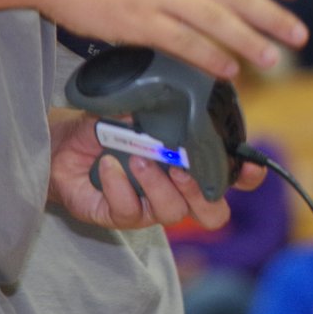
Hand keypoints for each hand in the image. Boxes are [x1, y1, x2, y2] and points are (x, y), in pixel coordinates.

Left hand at [46, 109, 264, 230]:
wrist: (62, 144)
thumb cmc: (106, 126)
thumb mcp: (136, 108)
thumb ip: (158, 107)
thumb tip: (173, 97)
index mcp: (191, 164)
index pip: (233, 177)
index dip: (248, 176)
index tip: (251, 164)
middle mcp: (178, 190)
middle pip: (213, 213)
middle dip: (204, 194)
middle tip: (183, 169)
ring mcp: (150, 207)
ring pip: (173, 212)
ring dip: (158, 184)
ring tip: (139, 159)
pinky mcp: (119, 216)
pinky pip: (130, 211)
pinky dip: (120, 186)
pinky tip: (109, 166)